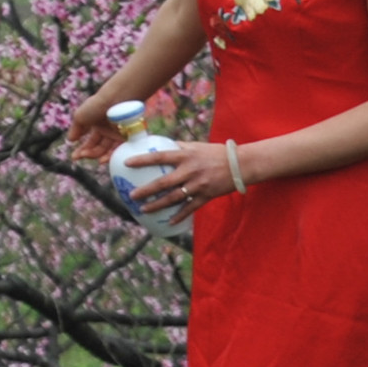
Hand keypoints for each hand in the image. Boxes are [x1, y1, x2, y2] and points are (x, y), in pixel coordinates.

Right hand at [64, 89, 131, 161]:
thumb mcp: (80, 116)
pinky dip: (112, 156)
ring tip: (95, 160)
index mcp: (97, 126)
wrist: (117, 99)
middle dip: (90, 154)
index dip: (82, 150)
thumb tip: (70, 140)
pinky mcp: (129, 136)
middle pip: (99, 147)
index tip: (75, 157)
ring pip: (109, 150)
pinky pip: (121, 149)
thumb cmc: (97, 105)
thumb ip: (75, 129)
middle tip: (82, 157)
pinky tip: (104, 159)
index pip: (90, 142)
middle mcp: (108, 131)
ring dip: (100, 156)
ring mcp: (118, 134)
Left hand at [127, 135, 241, 213]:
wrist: (240, 164)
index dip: (142, 160)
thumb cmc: (216, 153)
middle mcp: (189, 171)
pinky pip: (190, 208)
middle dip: (146, 190)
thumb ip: (178, 147)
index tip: (126, 163)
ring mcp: (198, 185)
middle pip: (163, 183)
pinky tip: (169, 221)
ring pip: (174, 198)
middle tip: (131, 195)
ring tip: (143, 209)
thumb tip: (160, 145)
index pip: (159, 157)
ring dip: (157, 205)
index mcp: (185, 156)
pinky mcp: (206, 196)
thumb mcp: (195, 146)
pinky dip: (180, 215)